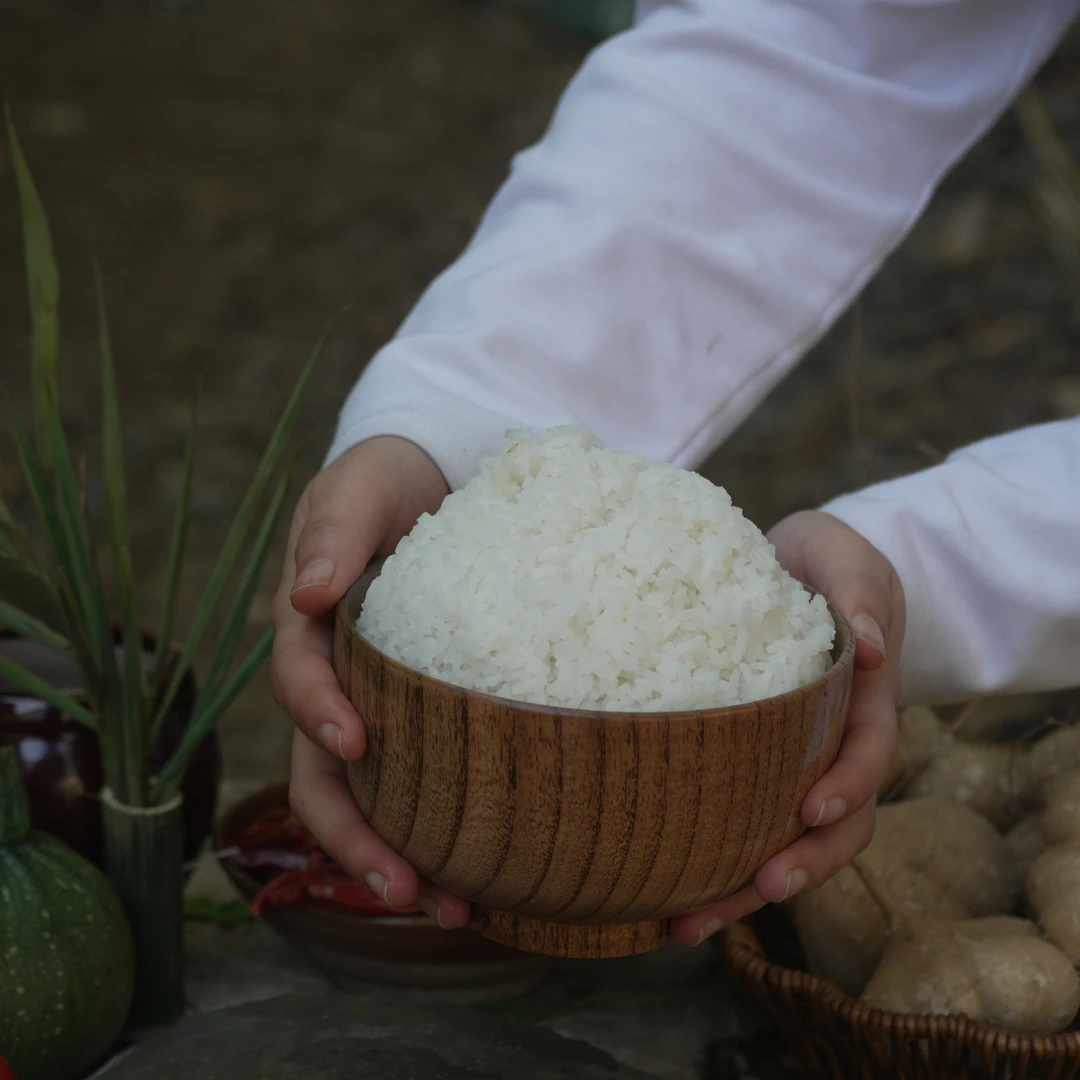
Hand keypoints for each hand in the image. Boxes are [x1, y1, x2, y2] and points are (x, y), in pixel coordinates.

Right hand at [272, 437, 470, 928]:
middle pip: (326, 777)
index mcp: (311, 631)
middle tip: (406, 890)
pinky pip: (428, 780)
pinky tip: (491, 867)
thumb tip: (306, 592)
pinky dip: (447, 828)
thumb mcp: (356, 487)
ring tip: (457, 909)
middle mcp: (338, 681)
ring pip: (375, 798)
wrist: (430, 479)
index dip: (320, 715)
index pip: (300, 684)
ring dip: (401, 857)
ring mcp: (381, 704)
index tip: (356, 743)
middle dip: (357, 837)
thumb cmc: (385, 482)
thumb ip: (332, 529)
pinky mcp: (429, 714)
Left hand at [670, 509, 904, 946]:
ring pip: (785, 839)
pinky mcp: (751, 762)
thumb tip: (872, 649)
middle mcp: (833, 742)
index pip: (868, 755)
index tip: (811, 809)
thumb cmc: (826, 560)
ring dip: (744, 887)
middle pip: (836, 823)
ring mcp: (795, 759)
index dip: (847, 786)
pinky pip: (739, 819)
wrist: (793, 563)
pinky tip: (662, 893)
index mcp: (865, 699)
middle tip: (760, 886)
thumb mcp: (848, 559)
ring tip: (688, 924)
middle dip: (804, 862)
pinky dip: (710, 859)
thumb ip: (862, 594)